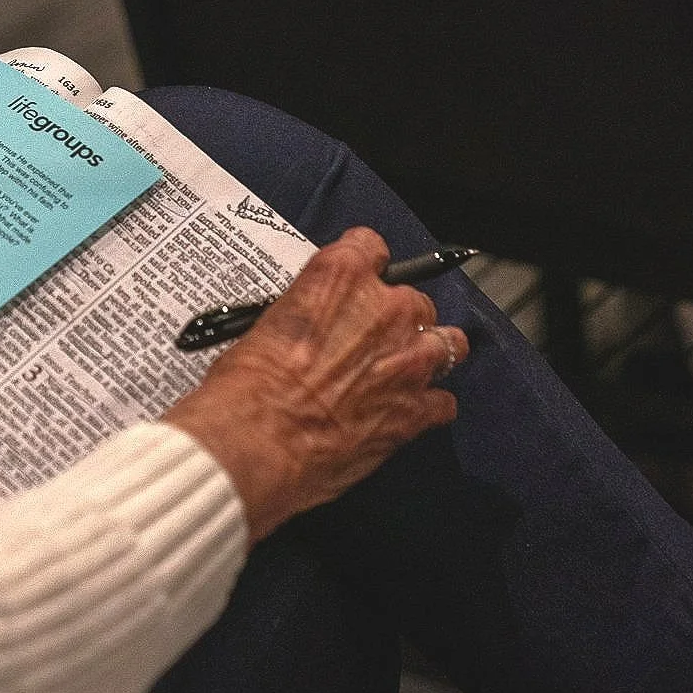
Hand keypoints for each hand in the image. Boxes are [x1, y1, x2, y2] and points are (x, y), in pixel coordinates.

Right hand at [164, 228, 466, 542]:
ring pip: (448, 343)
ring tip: (400, 374)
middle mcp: (385, 310)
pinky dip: (427, 408)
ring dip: (425, 355)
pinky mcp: (415, 411)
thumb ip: (305, 316)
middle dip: (395, 321)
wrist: (255, 445)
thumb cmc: (245, 389)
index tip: (356, 283)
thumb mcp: (264, 326)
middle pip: (413, 301)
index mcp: (341, 277)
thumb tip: (308, 329)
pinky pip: (443, 402)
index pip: (369, 247)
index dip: (362, 268)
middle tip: (368, 344)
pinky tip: (404, 415)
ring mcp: (408, 360)